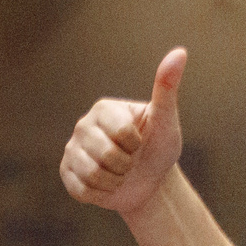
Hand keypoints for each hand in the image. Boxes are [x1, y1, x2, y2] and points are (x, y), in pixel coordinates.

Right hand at [59, 47, 186, 216]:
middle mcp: (83, 126)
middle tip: (130, 161)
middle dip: (125, 165)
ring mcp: (72, 150)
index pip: (121, 132)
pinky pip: (82, 189)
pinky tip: (107, 185)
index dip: (136, 144)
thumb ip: (167, 88)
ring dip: (115, 181)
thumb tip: (180, 52)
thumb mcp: (166, 121)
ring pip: (92, 174)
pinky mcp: (66, 174)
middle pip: (105, 154)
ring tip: (120, 173)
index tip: (140, 142)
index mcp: (104, 109)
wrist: (149, 182)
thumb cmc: (159, 148)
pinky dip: (101, 193)